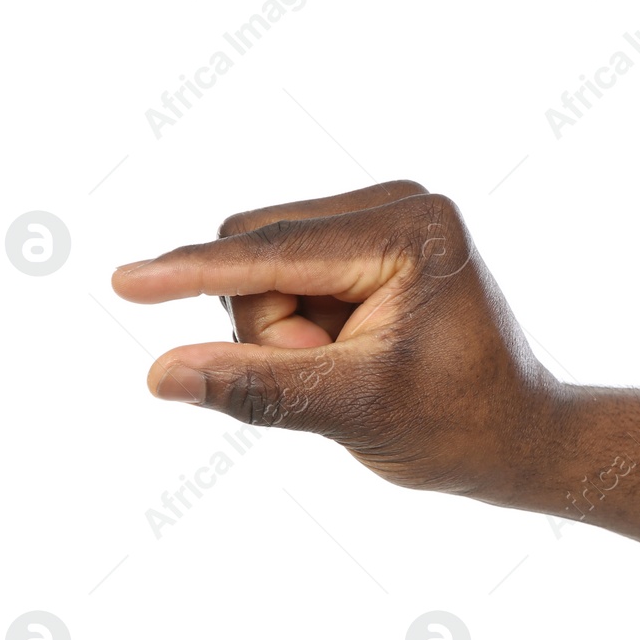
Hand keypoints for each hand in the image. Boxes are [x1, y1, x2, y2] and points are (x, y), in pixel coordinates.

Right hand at [112, 180, 559, 496]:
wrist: (515, 437)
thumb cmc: (457, 428)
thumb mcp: (356, 411)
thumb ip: (260, 388)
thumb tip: (161, 374)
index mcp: (412, 231)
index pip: (275, 253)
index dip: (195, 274)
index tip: (123, 283)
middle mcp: (399, 202)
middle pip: (257, 250)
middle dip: (270, 327)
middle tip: (332, 376)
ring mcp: (384, 214)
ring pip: (260, 263)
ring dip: (281, 329)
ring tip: (349, 368)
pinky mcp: (368, 237)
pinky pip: (281, 272)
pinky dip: (293, 322)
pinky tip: (345, 350)